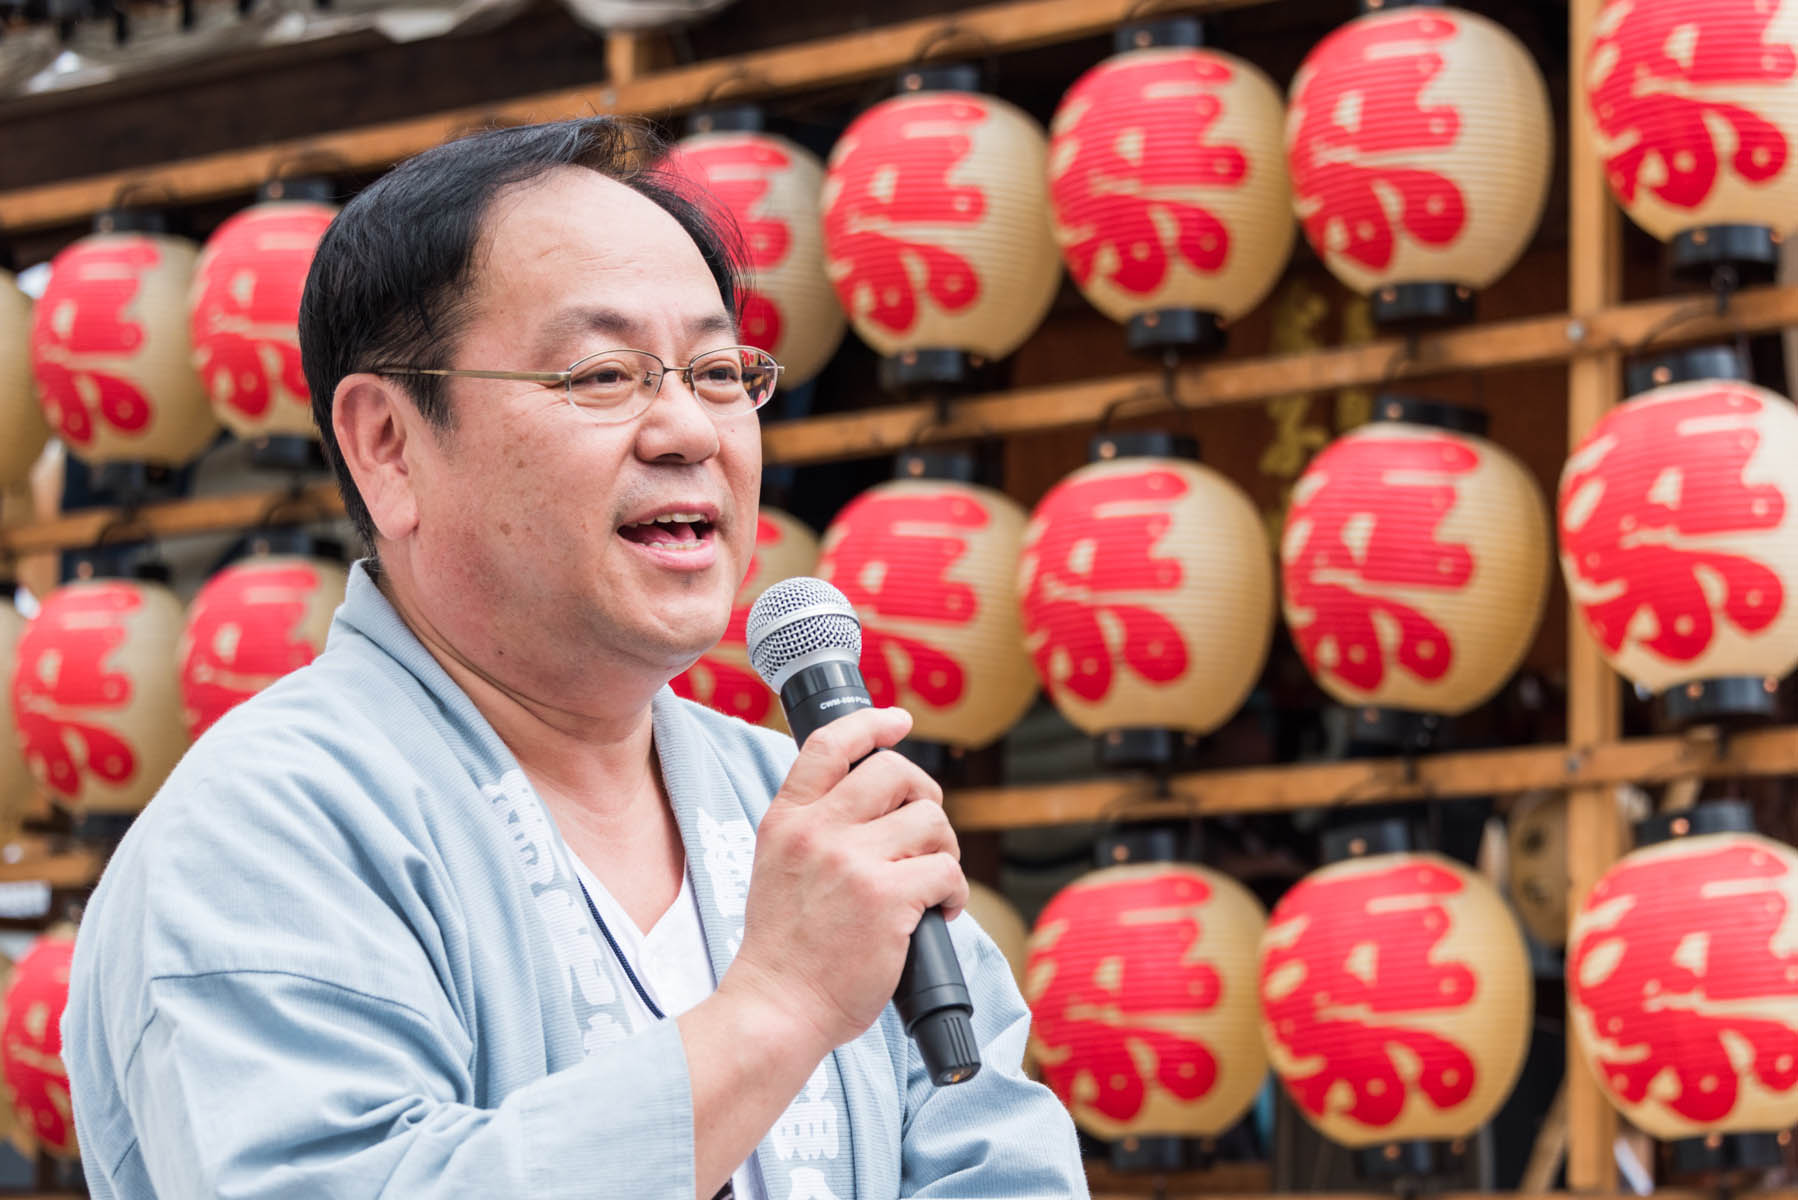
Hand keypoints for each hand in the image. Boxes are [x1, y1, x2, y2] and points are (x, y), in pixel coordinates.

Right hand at [722, 707, 965, 1052]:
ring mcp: (852, 863)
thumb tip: (874, 800)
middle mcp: (818, 831)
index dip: (871, 724)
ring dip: (944, 850)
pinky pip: (946, 872)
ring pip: (930, 821)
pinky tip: (940, 913)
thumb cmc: (785, 949)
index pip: (829, 744)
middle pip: (895, 773)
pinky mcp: (887, 899)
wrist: (777, 1008)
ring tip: (931, 883)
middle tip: (927, 834)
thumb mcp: (777, 866)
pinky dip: (954, 893)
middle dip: (925, 796)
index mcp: (786, 820)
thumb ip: (813, 829)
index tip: (898, 722)